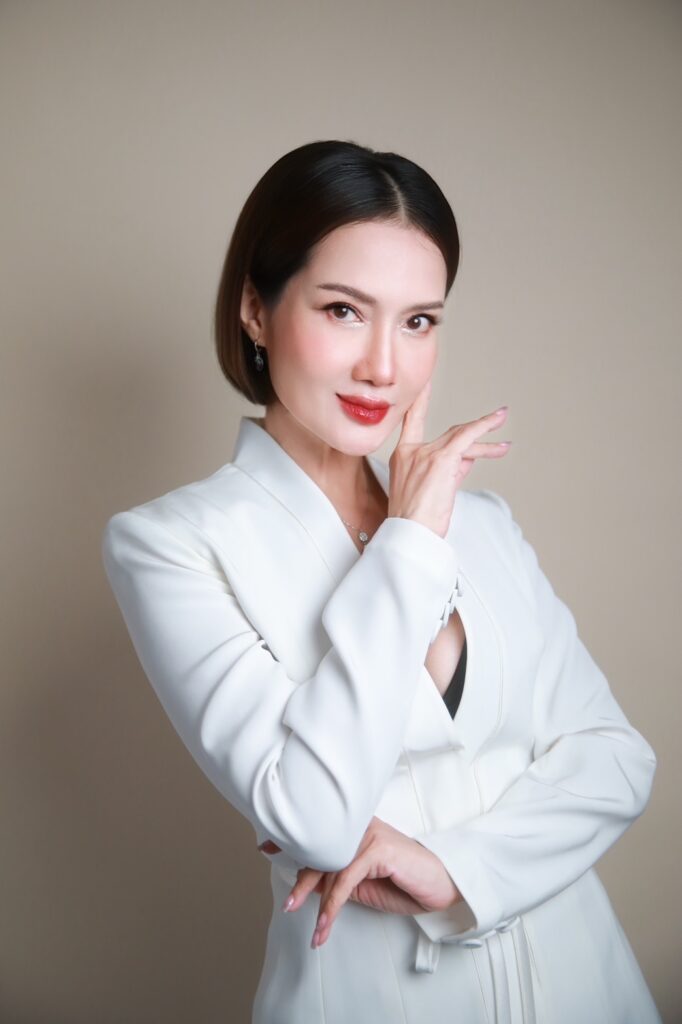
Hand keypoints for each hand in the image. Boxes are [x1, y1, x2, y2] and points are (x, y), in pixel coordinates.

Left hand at [261, 817, 462, 949]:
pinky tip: (325, 926)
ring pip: (329, 868)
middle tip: (288, 905)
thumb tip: (305, 883)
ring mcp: (368, 834)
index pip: (318, 834)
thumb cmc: (401, 881)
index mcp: (353, 827)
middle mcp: (358, 825)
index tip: (265, 847)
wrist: (439, 885)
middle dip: (300, 879)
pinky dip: (332, 906)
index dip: (291, 840)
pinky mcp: (378, 849)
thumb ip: (336, 876)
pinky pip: (345, 880)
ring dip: (316, 904)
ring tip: (313, 931)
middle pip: (320, 851)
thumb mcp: (361, 882)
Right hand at [389, 380, 510, 537]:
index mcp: (401, 458)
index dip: (420, 403)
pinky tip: (497, 420)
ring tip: (505, 443)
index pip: (412, 423)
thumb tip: (467, 460)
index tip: (425, 386)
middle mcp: (410, 451)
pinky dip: (484, 426)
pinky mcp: (441, 459)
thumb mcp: (431, 492)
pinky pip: (467, 437)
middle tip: (494, 422)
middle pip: (448, 436)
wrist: (409, 536)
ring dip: (486, 441)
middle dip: (473, 435)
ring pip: (461, 438)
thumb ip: (449, 471)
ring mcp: (425, 453)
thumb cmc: (416, 523)